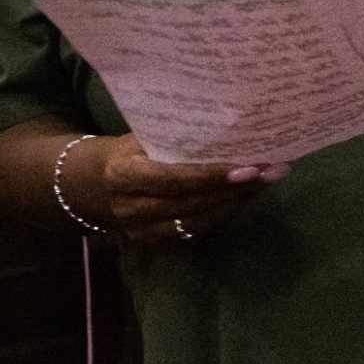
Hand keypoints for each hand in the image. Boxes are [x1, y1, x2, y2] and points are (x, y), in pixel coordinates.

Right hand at [66, 133, 287, 244]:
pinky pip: (196, 231)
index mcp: (124, 175)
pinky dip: (225, 213)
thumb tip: (229, 119)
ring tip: (269, 181)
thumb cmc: (126, 152)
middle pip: (193, 202)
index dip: (213, 176)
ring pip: (199, 220)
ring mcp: (141, 231)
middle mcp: (131, 208)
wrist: (89, 186)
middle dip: (238, 189)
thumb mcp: (141, 137)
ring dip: (238, 202)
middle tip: (275, 170)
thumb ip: (176, 137)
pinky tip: (248, 196)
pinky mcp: (153, 243)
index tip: (251, 167)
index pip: (174, 179)